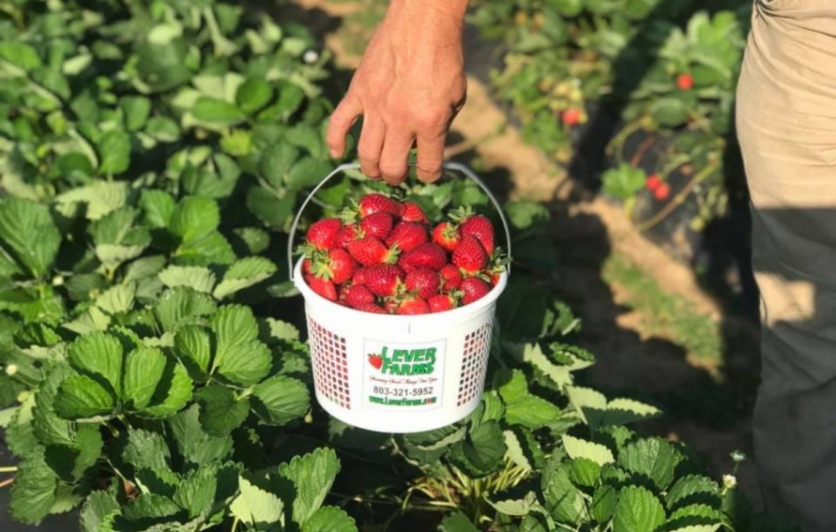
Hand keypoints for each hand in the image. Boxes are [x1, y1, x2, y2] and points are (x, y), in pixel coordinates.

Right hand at [326, 1, 468, 184]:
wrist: (422, 23)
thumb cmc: (445, 58)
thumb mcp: (457, 96)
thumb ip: (443, 123)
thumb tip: (429, 144)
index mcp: (430, 122)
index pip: (428, 166)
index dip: (430, 176)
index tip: (429, 175)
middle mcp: (401, 120)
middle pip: (392, 166)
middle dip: (397, 178)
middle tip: (399, 176)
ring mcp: (376, 107)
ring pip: (366, 153)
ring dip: (371, 168)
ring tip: (376, 170)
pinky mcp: (358, 92)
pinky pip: (339, 123)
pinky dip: (335, 142)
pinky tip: (338, 153)